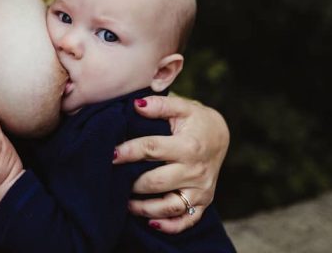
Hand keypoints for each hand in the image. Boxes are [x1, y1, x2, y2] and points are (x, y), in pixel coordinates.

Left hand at [112, 95, 228, 233]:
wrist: (221, 137)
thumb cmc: (197, 121)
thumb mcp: (183, 107)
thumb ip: (160, 104)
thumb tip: (136, 104)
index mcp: (189, 146)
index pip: (152, 149)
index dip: (129, 152)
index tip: (111, 154)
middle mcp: (196, 170)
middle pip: (157, 182)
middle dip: (131, 183)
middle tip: (113, 179)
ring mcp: (200, 189)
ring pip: (169, 206)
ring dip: (144, 208)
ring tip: (125, 203)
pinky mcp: (203, 202)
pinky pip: (186, 221)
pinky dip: (169, 226)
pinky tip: (150, 222)